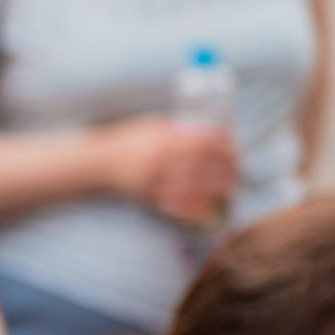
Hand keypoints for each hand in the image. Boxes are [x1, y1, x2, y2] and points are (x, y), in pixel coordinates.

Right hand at [97, 117, 236, 222]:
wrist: (97, 160)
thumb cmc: (130, 139)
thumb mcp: (155, 125)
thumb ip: (181, 128)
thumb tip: (215, 130)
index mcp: (165, 137)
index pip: (205, 143)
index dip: (225, 149)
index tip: (237, 154)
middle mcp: (160, 157)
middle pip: (202, 166)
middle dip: (224, 172)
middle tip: (237, 176)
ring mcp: (152, 177)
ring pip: (191, 187)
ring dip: (213, 191)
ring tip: (228, 192)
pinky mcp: (145, 194)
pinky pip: (173, 204)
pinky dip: (192, 207)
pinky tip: (206, 208)